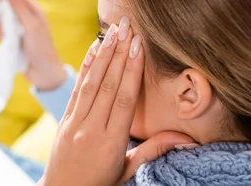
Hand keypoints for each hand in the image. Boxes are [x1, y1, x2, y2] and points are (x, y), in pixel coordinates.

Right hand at [0, 0, 65, 90]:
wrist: (43, 72)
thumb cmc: (41, 48)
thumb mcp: (30, 25)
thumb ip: (19, 7)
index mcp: (34, 10)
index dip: (4, 0)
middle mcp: (27, 17)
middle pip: (7, 8)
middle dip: (0, 14)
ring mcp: (20, 29)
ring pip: (3, 20)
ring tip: (2, 36)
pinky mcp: (14, 39)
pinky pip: (2, 31)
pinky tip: (1, 40)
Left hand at [39, 20, 193, 185]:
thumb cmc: (100, 184)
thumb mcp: (128, 170)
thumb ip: (153, 150)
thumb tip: (186, 139)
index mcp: (111, 142)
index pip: (124, 100)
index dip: (132, 71)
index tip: (139, 47)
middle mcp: (91, 129)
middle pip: (108, 86)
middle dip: (119, 54)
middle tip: (129, 28)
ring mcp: (74, 124)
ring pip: (90, 84)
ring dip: (102, 55)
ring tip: (113, 33)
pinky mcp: (64, 121)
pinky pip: (75, 91)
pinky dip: (84, 69)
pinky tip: (92, 51)